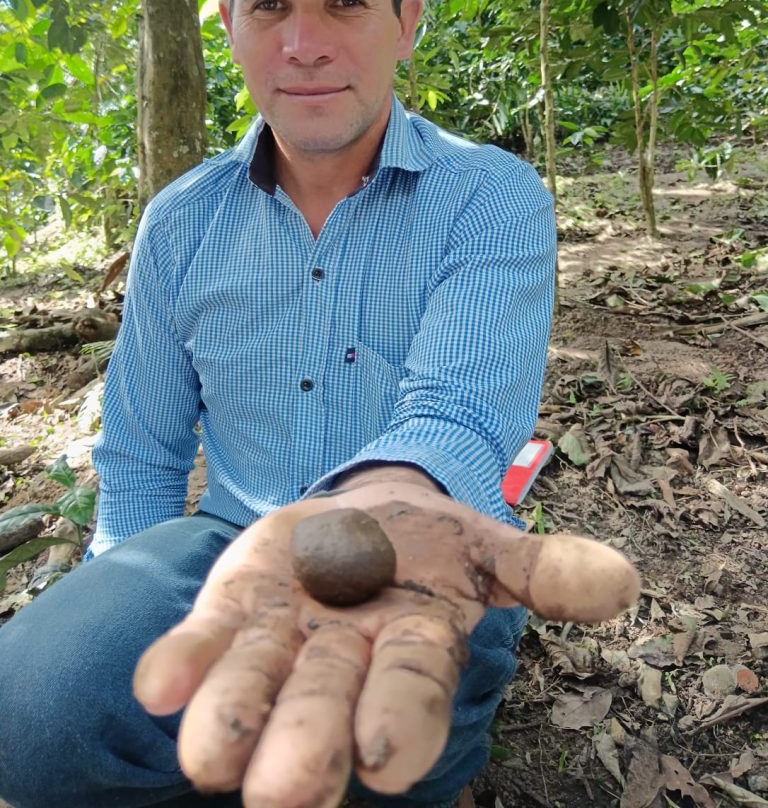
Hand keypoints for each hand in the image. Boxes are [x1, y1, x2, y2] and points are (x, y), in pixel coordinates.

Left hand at [134, 479, 638, 807]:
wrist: (363, 518)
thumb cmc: (432, 548)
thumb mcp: (487, 550)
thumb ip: (544, 572)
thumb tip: (620, 581)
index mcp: (412, 649)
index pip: (410, 694)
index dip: (400, 721)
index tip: (384, 757)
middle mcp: (343, 660)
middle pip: (324, 707)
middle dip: (305, 745)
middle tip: (282, 794)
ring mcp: (282, 638)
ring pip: (256, 684)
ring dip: (232, 718)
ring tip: (206, 757)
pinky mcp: (234, 611)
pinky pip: (205, 644)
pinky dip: (183, 663)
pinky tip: (158, 686)